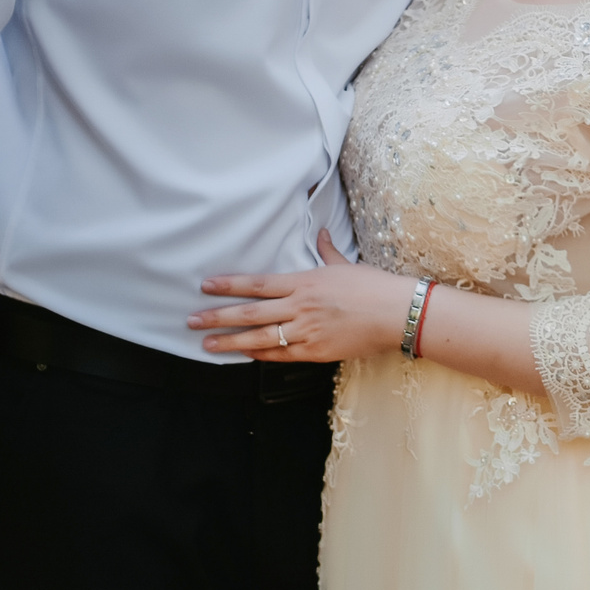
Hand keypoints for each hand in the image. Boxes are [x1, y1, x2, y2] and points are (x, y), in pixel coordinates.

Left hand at [192, 230, 411, 362]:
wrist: (397, 313)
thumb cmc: (374, 286)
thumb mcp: (346, 265)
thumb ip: (327, 251)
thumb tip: (321, 233)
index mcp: (304, 282)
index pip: (257, 284)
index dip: (229, 285)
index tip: (205, 286)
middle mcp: (300, 306)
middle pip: (250, 313)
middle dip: (218, 317)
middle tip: (192, 321)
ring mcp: (307, 331)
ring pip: (260, 337)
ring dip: (231, 342)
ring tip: (207, 345)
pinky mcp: (317, 352)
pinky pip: (282, 355)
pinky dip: (262, 356)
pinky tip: (246, 356)